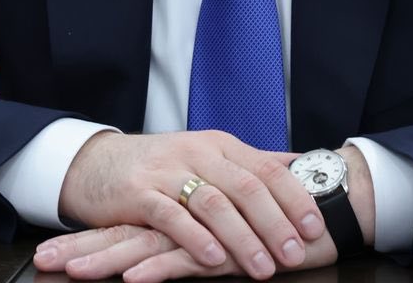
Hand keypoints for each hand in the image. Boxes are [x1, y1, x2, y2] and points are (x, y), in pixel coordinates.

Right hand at [47, 131, 323, 278]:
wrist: (97, 164)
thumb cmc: (161, 168)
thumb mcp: (208, 158)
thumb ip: (251, 165)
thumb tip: (301, 166)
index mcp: (219, 145)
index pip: (266, 169)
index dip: (294, 198)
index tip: (315, 228)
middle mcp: (197, 153)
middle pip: (245, 186)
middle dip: (275, 223)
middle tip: (296, 254)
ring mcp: (167, 171)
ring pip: (213, 202)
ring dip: (242, 237)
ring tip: (262, 267)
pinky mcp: (139, 192)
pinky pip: (172, 216)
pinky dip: (195, 239)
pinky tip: (212, 260)